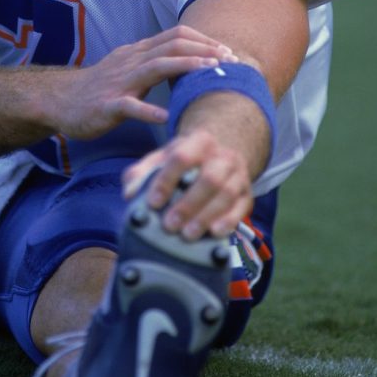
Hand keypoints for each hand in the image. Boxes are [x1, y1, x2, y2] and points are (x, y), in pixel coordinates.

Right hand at [49, 25, 236, 139]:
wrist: (59, 100)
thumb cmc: (99, 88)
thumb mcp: (128, 68)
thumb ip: (154, 63)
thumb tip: (189, 63)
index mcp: (138, 52)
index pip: (176, 36)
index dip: (204, 40)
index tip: (227, 51)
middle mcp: (131, 61)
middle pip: (171, 46)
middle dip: (204, 50)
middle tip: (230, 60)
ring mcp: (119, 82)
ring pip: (155, 67)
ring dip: (186, 67)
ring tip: (210, 72)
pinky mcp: (107, 105)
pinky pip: (130, 106)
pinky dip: (149, 110)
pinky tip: (166, 117)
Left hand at [121, 129, 252, 239]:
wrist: (217, 157)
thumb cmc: (183, 161)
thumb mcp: (162, 158)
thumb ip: (141, 172)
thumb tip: (129, 193)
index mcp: (199, 141)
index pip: (182, 157)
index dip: (166, 180)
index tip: (152, 203)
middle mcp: (222, 155)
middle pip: (209, 179)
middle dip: (188, 204)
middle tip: (169, 225)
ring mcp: (238, 175)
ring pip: (226, 195)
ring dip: (206, 217)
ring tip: (187, 235)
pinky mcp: (247, 194)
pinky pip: (241, 209)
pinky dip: (228, 222)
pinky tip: (213, 234)